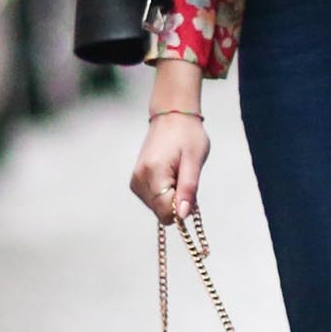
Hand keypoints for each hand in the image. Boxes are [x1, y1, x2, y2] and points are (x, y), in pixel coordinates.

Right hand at [130, 63, 209, 218]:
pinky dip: (165, 194)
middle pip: (161, 212)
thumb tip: (182, 215)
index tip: (189, 189)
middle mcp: (138, 179)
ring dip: (171, 197)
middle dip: (177, 202)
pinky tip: (171, 175)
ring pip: (157, 208)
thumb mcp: (194, 160)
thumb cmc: (187, 135)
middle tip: (184, 177)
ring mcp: (135, 181)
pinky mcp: (136, 181)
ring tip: (177, 173)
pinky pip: (154, 200)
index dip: (181, 208)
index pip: (165, 212)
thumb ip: (188, 189)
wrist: (172, 116)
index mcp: (152, 173)